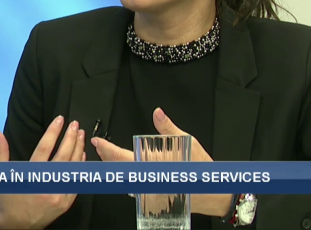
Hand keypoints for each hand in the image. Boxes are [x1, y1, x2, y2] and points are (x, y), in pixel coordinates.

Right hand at [0, 116, 85, 229]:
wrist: (18, 225)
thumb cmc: (9, 199)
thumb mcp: (2, 174)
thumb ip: (1, 151)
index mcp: (32, 174)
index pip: (45, 147)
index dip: (53, 131)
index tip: (60, 119)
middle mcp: (47, 183)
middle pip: (63, 154)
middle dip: (70, 137)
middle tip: (75, 124)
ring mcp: (59, 193)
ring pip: (72, 166)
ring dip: (78, 148)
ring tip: (80, 134)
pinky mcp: (66, 201)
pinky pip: (76, 181)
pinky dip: (80, 166)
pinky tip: (82, 154)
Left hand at [91, 108, 232, 217]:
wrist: (212, 193)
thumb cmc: (200, 169)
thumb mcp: (185, 142)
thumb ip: (168, 128)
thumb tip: (157, 113)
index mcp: (150, 167)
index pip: (120, 158)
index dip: (107, 149)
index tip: (97, 142)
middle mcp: (146, 182)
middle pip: (118, 170)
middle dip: (106, 158)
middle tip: (98, 147)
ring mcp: (148, 192)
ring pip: (125, 180)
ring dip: (115, 168)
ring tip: (107, 158)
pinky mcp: (153, 197)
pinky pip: (134, 188)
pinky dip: (126, 178)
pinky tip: (126, 174)